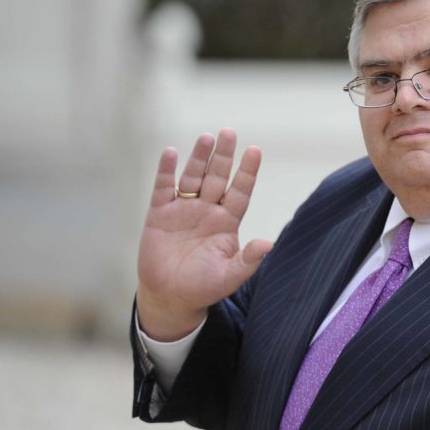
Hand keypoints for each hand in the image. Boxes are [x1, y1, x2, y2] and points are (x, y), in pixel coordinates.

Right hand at [136, 129, 272, 340]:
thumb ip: (248, 260)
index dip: (247, 171)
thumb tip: (269, 244)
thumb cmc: (203, 287)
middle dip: (223, 156)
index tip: (254, 150)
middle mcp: (207, 210)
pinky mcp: (159, 214)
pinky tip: (172, 153)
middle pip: (217, 177)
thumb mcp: (229, 277)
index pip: (240, 191)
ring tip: (206, 137)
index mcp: (227, 222)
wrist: (169, 297)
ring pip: (193, 177)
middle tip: (229, 132)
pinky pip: (164, 187)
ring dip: (198, 158)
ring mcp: (183, 209)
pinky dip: (166, 170)